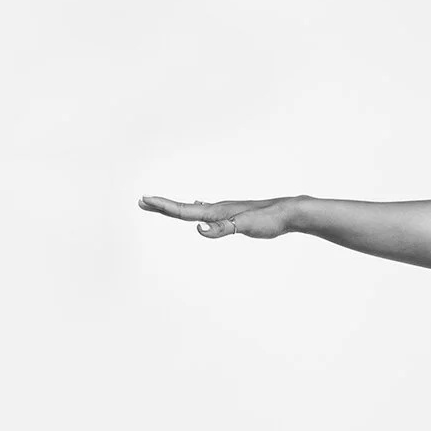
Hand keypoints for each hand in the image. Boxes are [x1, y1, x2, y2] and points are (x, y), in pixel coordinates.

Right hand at [137, 194, 302, 239]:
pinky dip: (198, 212)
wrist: (288, 212)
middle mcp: (218, 209)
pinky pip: (209, 214)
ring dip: (177, 209)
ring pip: (195, 210)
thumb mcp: (246, 225)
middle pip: (184, 208)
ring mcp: (225, 212)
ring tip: (163, 207)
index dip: (163, 207)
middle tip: (142, 202)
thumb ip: (223, 228)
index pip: (184, 210)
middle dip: (163, 207)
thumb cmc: (269, 219)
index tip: (144, 200)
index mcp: (217, 211)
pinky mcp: (234, 216)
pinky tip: (200, 214)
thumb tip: (200, 229)